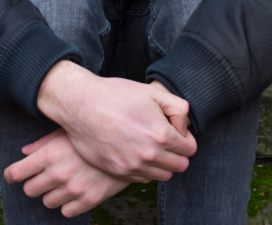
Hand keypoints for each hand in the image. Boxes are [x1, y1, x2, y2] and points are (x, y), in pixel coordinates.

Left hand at [3, 128, 128, 217]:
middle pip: (29, 190)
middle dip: (33, 183)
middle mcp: (58, 174)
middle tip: (42, 176)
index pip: (17, 173)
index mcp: (49, 155)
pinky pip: (66, 211)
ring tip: (62, 182)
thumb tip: (25, 152)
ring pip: (47, 202)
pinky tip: (74, 191)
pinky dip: (67, 203)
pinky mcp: (87, 200)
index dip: (12, 174)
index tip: (13, 174)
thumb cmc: (94, 134)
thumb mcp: (66, 131)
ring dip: (51, 193)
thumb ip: (43, 143)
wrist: (127, 144)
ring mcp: (73, 190)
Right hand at [37, 61, 196, 181]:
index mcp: (161, 135)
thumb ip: (179, 109)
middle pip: (180, 166)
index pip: (190, 149)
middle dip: (177, 153)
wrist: (82, 105)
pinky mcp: (117, 172)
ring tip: (150, 145)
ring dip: (162, 163)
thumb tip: (184, 129)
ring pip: (163, 176)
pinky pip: (142, 179)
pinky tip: (136, 151)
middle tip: (165, 139)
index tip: (174, 130)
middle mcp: (149, 155)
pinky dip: (144, 168)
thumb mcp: (153, 92)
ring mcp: (132, 166)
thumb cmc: (117, 95)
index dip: (185, 138)